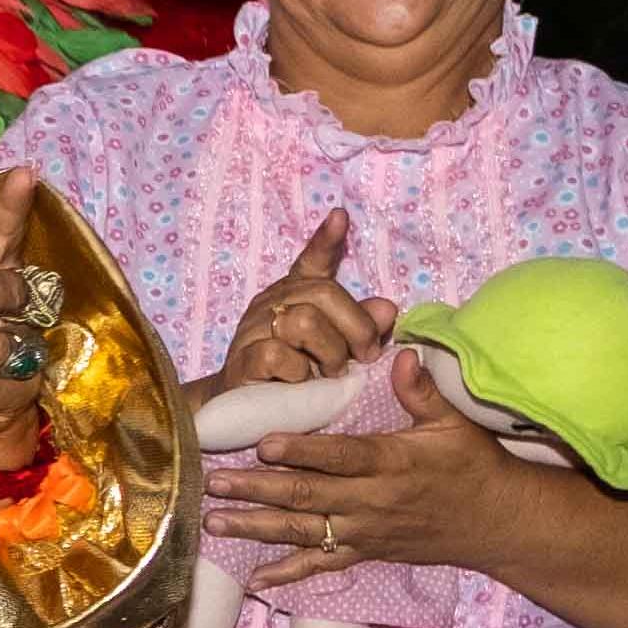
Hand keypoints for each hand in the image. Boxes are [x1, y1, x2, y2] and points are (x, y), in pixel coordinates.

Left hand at [206, 389, 543, 593]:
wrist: (497, 522)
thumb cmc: (474, 465)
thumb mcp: (454, 423)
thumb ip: (421, 391)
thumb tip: (403, 354)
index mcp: (391, 462)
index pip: (339, 456)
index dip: (301, 451)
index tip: (263, 442)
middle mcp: (371, 501)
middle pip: (306, 496)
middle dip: (257, 489)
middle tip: (213, 481)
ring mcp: (365, 531)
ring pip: (302, 532)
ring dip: (256, 527)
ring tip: (213, 520)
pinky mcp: (365, 552)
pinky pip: (321, 566)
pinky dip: (287, 573)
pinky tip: (255, 578)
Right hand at [213, 210, 403, 395]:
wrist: (245, 410)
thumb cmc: (294, 377)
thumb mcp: (334, 350)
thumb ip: (360, 328)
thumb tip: (386, 308)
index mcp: (294, 296)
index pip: (311, 262)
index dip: (326, 240)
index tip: (341, 217)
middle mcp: (272, 303)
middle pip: (323, 293)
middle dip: (355, 327)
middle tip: (365, 357)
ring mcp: (253, 330)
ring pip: (303, 322)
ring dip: (330, 352)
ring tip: (331, 374)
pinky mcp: (242, 360)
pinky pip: (278, 354)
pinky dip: (299, 373)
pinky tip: (300, 384)